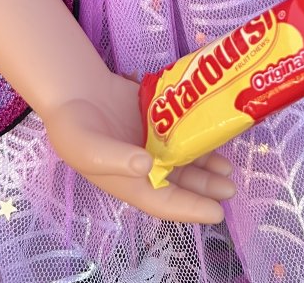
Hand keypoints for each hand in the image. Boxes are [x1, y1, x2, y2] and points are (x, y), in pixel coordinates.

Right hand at [42, 73, 234, 222]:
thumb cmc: (72, 125)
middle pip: (180, 183)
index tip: (217, 213)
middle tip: (231, 188)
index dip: (191, 209)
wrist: (73, 88)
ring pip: (184, 160)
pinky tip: (213, 134)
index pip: (164, 202)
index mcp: (128, 182)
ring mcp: (151, 143)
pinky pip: (181, 134)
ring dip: (205, 165)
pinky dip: (196, 137)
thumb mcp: (87, 148)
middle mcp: (144, 167)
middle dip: (205, 188)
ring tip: (228, 167)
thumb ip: (115, 158)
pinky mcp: (155, 121)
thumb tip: (146, 165)